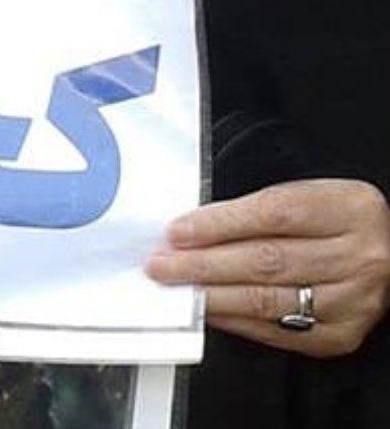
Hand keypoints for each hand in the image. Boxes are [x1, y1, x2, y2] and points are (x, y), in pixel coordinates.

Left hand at [147, 178, 389, 355]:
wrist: (389, 255)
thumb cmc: (335, 220)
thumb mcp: (308, 196)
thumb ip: (255, 209)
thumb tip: (191, 228)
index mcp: (348, 209)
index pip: (272, 214)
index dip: (218, 223)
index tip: (177, 231)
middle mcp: (357, 257)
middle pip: (267, 260)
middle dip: (204, 264)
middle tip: (163, 264)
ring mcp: (352, 300)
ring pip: (270, 299)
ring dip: (213, 295)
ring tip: (178, 288)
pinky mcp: (342, 335)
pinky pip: (281, 331)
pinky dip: (238, 321)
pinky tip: (211, 309)